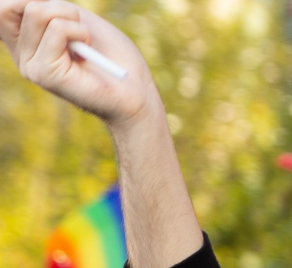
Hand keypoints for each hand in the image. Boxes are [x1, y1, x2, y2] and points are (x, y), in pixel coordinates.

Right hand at [1, 1, 157, 130]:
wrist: (136, 91)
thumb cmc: (112, 55)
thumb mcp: (76, 20)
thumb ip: (48, 8)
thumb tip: (26, 0)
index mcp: (26, 43)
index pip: (2, 9)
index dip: (24, 0)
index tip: (61, 14)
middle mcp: (23, 56)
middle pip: (14, 4)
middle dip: (53, 6)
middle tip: (76, 26)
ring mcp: (31, 66)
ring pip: (36, 12)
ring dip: (71, 19)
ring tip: (85, 42)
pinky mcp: (44, 74)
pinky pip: (57, 30)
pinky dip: (79, 32)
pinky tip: (88, 54)